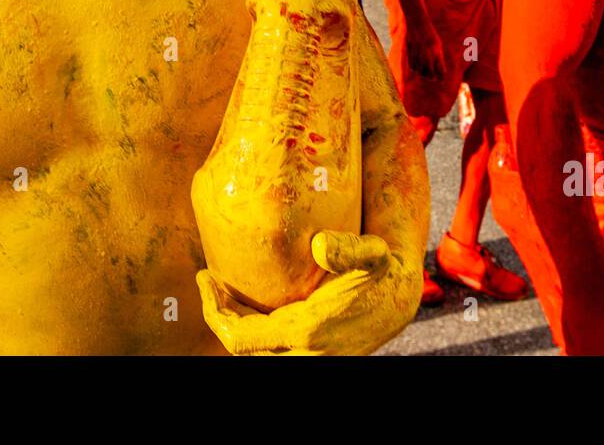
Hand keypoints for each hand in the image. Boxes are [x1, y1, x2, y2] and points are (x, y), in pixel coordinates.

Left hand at [197, 230, 417, 354]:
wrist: (399, 299)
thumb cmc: (380, 270)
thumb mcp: (372, 253)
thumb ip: (349, 248)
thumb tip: (319, 245)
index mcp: (308, 330)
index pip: (241, 336)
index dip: (214, 310)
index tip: (204, 278)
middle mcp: (306, 353)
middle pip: (241, 348)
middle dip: (219, 317)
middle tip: (209, 281)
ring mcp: (308, 358)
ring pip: (254, 352)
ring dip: (234, 326)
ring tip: (223, 291)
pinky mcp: (311, 355)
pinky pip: (268, 350)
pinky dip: (251, 331)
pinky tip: (248, 304)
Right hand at [405, 18, 445, 80]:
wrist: (418, 23)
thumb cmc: (430, 35)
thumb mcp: (437, 45)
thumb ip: (438, 58)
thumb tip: (438, 71)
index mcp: (437, 53)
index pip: (441, 72)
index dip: (441, 77)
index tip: (442, 78)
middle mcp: (427, 56)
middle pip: (430, 75)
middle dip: (433, 77)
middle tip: (434, 77)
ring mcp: (418, 55)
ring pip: (421, 72)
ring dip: (424, 74)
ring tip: (427, 73)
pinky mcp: (410, 53)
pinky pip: (413, 67)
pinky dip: (416, 69)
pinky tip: (419, 67)